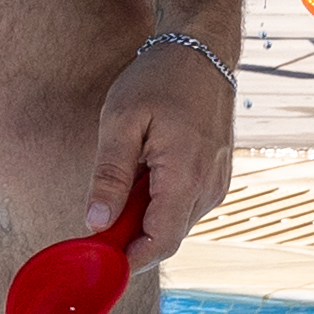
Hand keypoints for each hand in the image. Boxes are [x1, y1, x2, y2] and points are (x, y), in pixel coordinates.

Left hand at [82, 21, 241, 258]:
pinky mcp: (217, 178)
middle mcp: (210, 186)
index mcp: (186, 174)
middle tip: (98, 218)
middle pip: (167, 238)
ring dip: (146, 218)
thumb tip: (95, 223)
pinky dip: (161, 203)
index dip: (128, 260)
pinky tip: (146, 174)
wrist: (202, 52)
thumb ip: (110, 175)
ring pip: (176, 224)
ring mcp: (218, 183)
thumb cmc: (158, 80)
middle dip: (131, 239)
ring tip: (126, 180)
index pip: (160, 242)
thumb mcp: (121, 120)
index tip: (97, 261)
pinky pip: (185, 207)